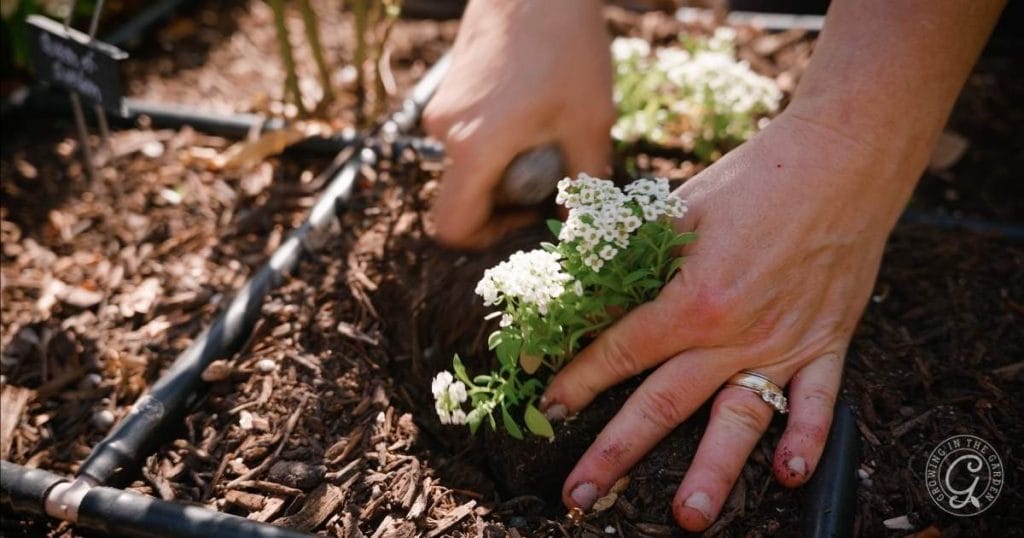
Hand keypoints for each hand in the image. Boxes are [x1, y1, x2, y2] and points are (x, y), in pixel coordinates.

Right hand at [423, 0, 613, 248]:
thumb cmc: (566, 46)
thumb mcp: (590, 123)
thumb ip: (584, 185)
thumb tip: (582, 229)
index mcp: (473, 148)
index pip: (453, 227)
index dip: (487, 237)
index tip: (526, 215)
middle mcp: (445, 132)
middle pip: (462, 195)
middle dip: (504, 197)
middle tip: (550, 171)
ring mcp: (442, 108)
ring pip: (466, 163)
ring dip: (503, 165)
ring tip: (548, 131)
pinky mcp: (449, 89)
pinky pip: (466, 133)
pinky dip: (497, 138)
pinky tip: (535, 107)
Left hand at [539, 111, 916, 529]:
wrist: (840, 160)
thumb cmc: (753, 180)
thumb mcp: (676, 210)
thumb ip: (629, 255)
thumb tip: (578, 281)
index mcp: (690, 298)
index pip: (619, 353)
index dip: (577, 381)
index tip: (548, 405)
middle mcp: (733, 333)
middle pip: (662, 404)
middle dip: (615, 452)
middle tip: (580, 494)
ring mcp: (783, 344)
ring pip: (738, 421)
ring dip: (712, 472)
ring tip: (687, 516)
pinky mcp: (826, 342)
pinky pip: (817, 400)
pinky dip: (808, 438)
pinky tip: (789, 474)